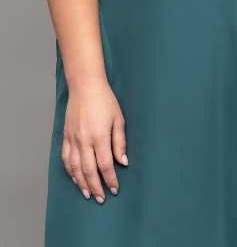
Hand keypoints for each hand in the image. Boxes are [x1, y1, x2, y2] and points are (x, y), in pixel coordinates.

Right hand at [61, 78, 127, 202]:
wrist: (85, 86)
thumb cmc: (105, 101)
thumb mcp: (118, 119)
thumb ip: (120, 142)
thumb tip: (123, 162)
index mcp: (99, 136)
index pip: (105, 165)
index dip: (110, 180)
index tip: (115, 189)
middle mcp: (84, 140)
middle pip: (89, 171)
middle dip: (96, 187)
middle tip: (101, 199)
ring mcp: (73, 139)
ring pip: (75, 168)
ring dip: (81, 183)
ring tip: (88, 194)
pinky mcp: (66, 136)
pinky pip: (65, 158)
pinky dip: (70, 171)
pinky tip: (75, 178)